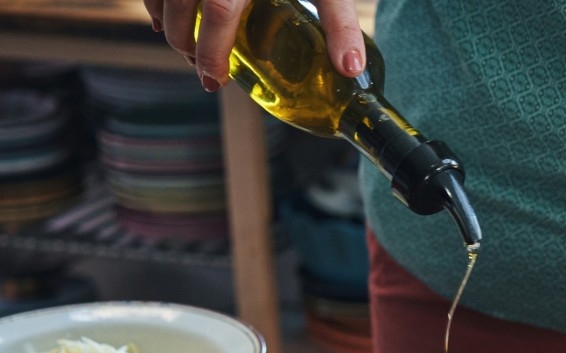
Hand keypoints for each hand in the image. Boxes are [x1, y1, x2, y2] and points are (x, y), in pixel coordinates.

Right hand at [144, 0, 366, 90]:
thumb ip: (338, 21)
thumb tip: (350, 68)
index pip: (218, 21)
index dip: (212, 54)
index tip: (215, 80)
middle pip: (181, 11)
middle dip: (188, 46)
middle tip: (206, 72)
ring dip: (169, 23)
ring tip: (188, 47)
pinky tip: (167, 13)